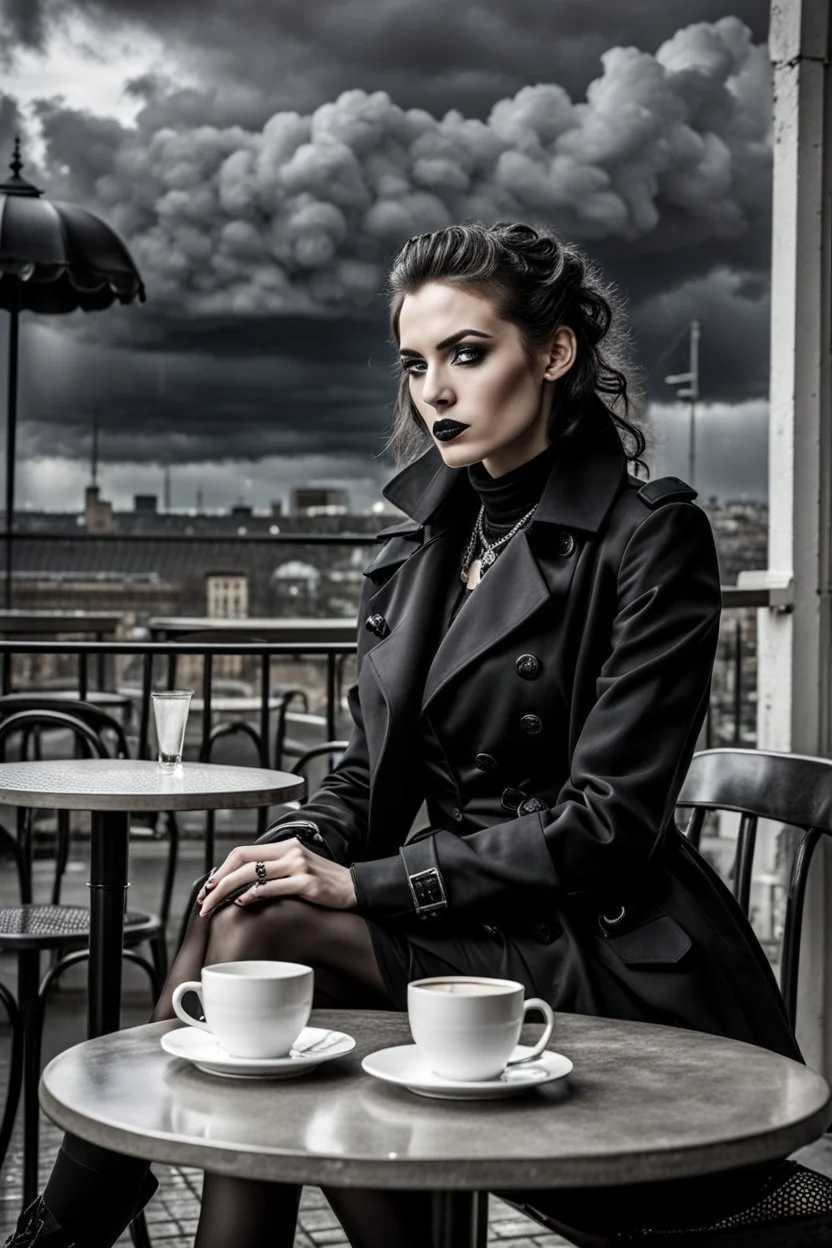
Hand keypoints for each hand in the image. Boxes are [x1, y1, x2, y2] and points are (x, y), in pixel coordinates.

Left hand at [197, 840, 356, 915]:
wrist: (356, 888)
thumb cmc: (325, 883)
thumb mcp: (298, 869)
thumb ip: (275, 872)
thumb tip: (243, 886)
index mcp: (285, 846)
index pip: (243, 852)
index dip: (222, 869)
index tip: (209, 887)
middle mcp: (289, 851)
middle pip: (241, 860)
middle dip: (217, 881)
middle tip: (204, 899)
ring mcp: (298, 865)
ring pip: (251, 873)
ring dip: (226, 890)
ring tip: (214, 905)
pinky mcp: (306, 882)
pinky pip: (271, 887)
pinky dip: (253, 894)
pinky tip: (242, 902)